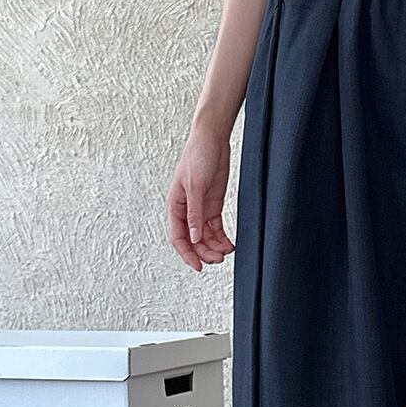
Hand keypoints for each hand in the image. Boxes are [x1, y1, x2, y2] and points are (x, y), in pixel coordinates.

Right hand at [166, 126, 235, 271]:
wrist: (212, 139)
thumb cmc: (198, 156)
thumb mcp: (195, 186)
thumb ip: (195, 213)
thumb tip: (195, 238)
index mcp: (175, 206)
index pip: (178, 237)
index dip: (187, 254)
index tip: (199, 267)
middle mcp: (186, 210)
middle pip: (194, 240)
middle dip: (205, 252)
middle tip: (219, 259)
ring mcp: (200, 209)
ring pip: (205, 237)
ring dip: (215, 247)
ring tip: (227, 252)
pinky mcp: (213, 205)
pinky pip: (216, 228)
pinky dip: (222, 238)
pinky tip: (230, 245)